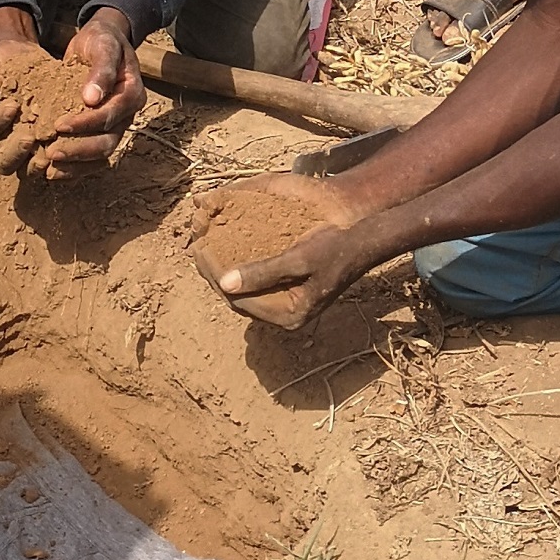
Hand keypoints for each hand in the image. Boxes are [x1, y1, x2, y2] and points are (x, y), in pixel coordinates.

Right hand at [0, 35, 48, 170]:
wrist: (22, 61)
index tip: (12, 105)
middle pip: (2, 161)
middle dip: (15, 152)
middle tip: (30, 137)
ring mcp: (22, 150)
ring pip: (26, 169)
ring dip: (37, 164)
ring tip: (53, 151)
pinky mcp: (45, 147)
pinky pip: (51, 162)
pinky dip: (61, 161)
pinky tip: (73, 150)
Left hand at [40, 9, 144, 173]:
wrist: (101, 42)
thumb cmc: (102, 41)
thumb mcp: (104, 44)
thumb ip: (102, 69)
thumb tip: (91, 98)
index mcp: (132, 94)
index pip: (110, 116)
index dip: (85, 123)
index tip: (58, 125)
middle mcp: (127, 115)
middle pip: (108, 143)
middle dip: (79, 151)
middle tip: (51, 153)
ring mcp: (115, 126)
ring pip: (100, 154)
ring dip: (75, 164)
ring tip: (49, 168)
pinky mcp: (101, 131)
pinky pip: (91, 156)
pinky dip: (74, 166)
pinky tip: (52, 170)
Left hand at [190, 175, 372, 330]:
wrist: (364, 243)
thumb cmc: (335, 248)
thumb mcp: (299, 259)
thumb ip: (263, 272)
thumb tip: (225, 282)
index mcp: (288, 315)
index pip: (239, 300)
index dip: (215, 276)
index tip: (198, 250)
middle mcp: (285, 316)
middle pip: (238, 298)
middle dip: (215, 275)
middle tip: (195, 248)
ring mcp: (286, 305)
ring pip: (244, 291)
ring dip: (224, 271)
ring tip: (204, 248)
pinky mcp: (287, 292)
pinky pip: (255, 284)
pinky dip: (240, 269)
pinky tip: (226, 250)